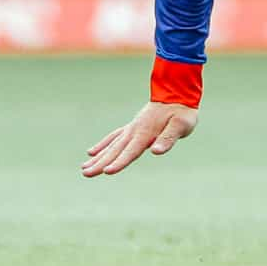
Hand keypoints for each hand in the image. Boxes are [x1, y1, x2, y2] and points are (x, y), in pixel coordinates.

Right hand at [82, 101, 198, 176]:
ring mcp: (132, 128)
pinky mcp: (132, 127)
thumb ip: (168, 139)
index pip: (130, 151)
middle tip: (86, 174)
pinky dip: (103, 144)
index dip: (119, 162)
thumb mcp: (181, 125)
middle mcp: (135, 131)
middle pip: (115, 150)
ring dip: (98, 157)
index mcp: (146, 133)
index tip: (106, 172)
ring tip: (84, 168)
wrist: (177, 92)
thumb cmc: (182, 111)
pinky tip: (92, 152)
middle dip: (100, 163)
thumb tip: (156, 151)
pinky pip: (114, 136)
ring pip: (111, 145)